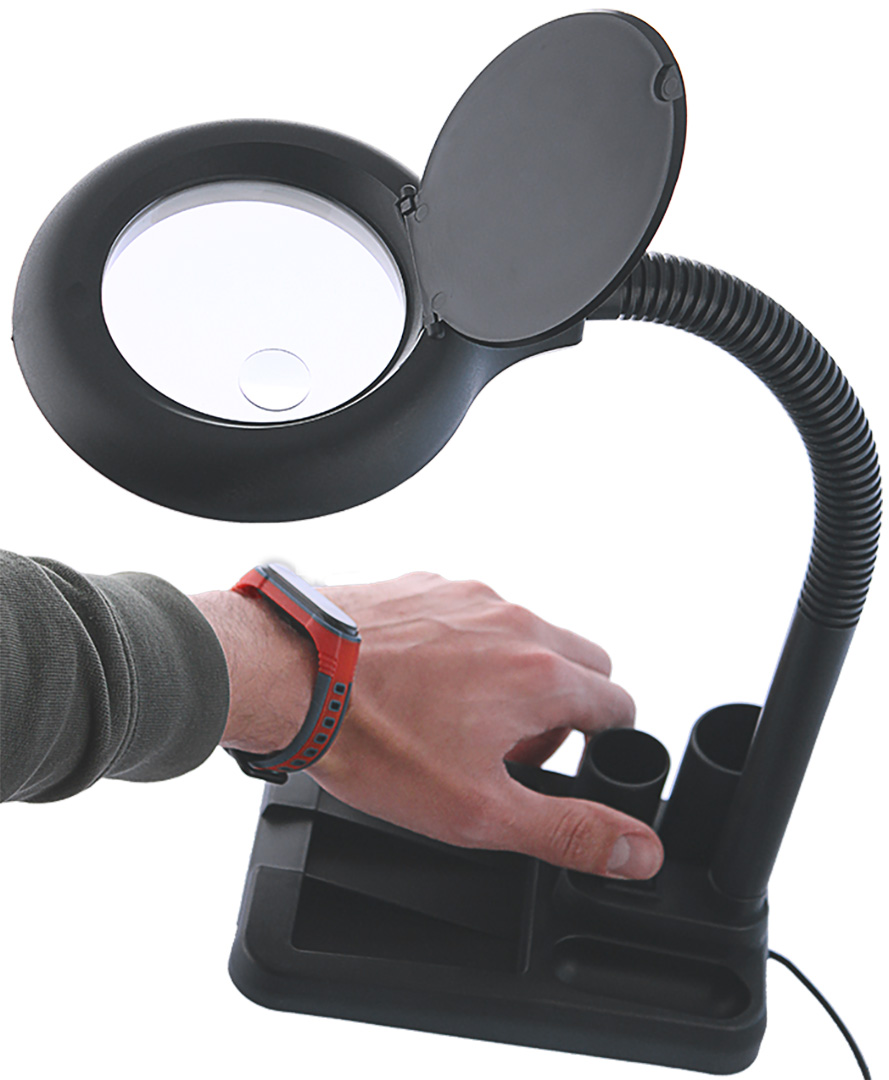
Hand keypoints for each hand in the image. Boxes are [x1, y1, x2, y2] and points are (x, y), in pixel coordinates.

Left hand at [194, 573, 662, 879]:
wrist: (289, 676)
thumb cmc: (374, 739)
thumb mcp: (479, 811)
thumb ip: (570, 830)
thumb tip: (640, 849)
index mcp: (540, 674)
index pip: (618, 703)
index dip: (602, 744)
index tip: (562, 764)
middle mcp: (513, 621)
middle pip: (580, 662)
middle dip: (563, 708)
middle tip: (507, 749)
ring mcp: (466, 595)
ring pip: (524, 634)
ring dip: (512, 674)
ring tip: (455, 717)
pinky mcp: (425, 584)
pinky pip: (470, 614)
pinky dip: (463, 645)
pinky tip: (419, 681)